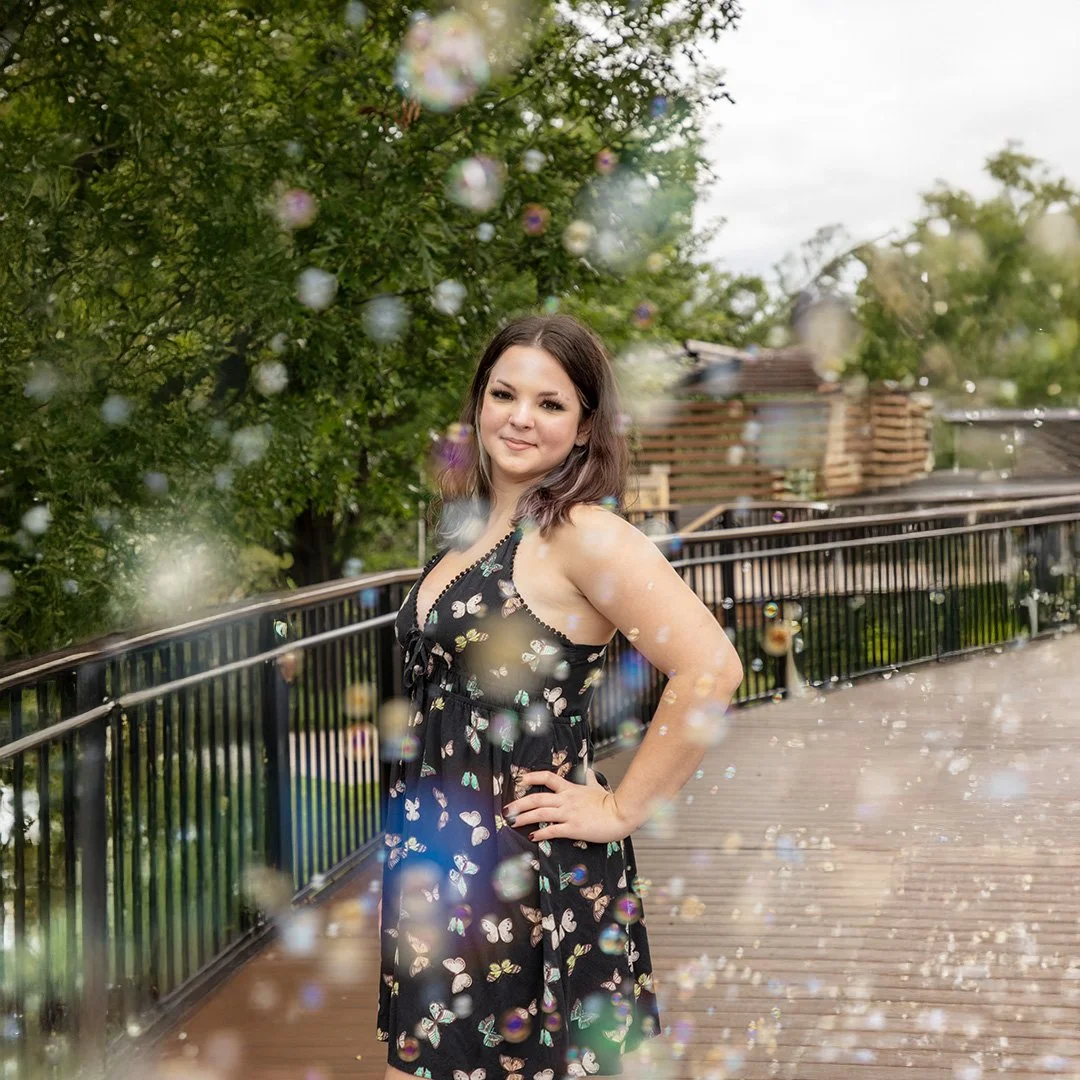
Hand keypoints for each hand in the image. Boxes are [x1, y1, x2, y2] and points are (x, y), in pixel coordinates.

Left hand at [503, 768, 630, 843]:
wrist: (621, 813)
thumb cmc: (610, 802)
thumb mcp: (597, 786)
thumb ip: (590, 779)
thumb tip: (588, 771)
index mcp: (570, 789)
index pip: (547, 777)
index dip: (532, 777)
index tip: (520, 780)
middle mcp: (566, 800)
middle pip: (537, 798)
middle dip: (519, 804)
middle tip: (507, 809)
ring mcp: (568, 814)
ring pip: (540, 813)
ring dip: (523, 818)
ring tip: (512, 822)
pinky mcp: (573, 828)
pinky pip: (552, 830)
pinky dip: (540, 833)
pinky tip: (533, 836)